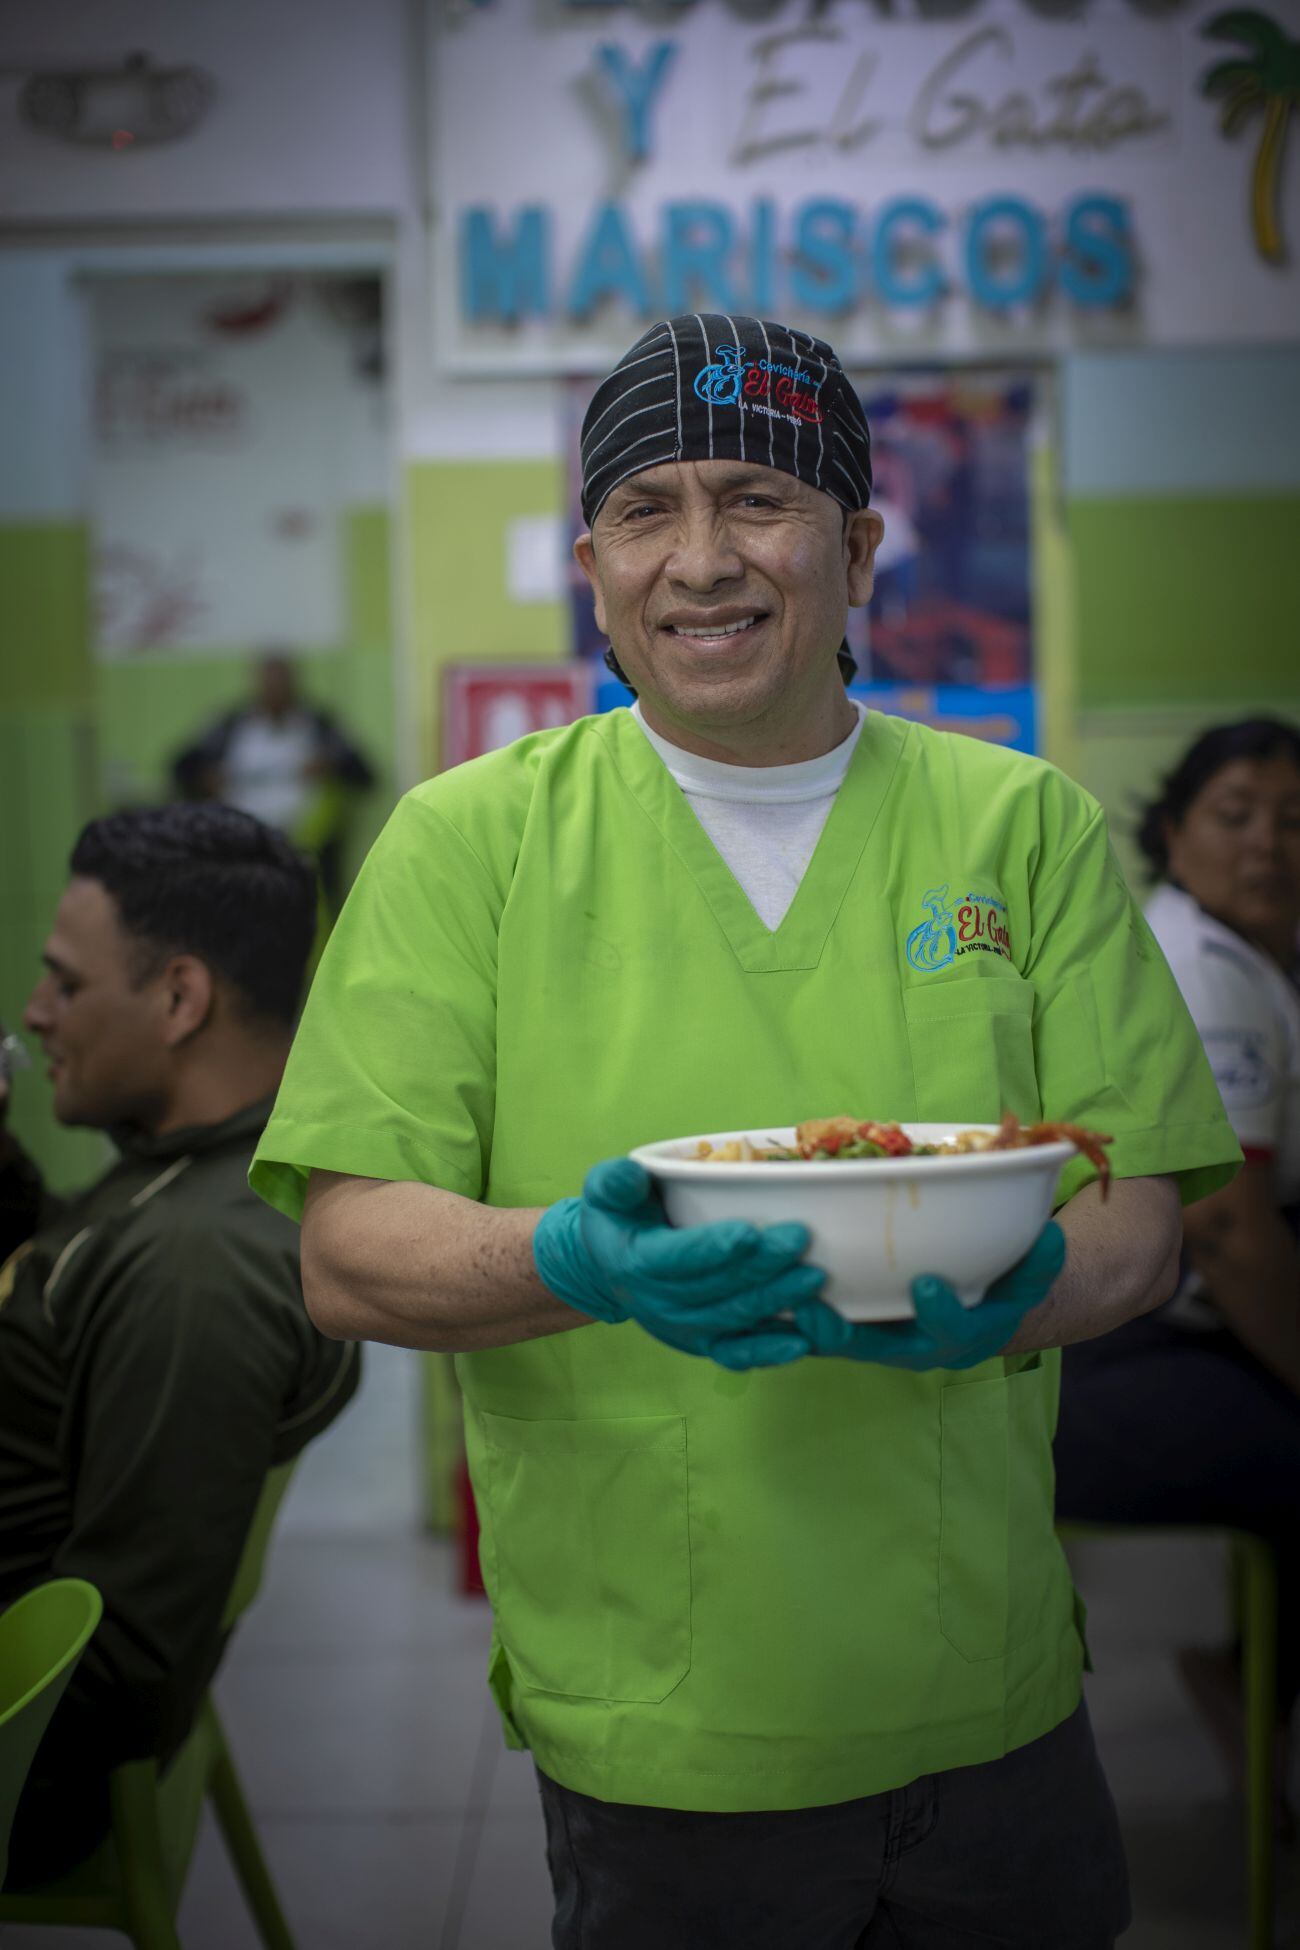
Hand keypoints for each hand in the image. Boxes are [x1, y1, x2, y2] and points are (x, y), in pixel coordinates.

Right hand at [533, 1157, 828, 1370]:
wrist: (612, 1267)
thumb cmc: (620, 1218)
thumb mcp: (606, 1190)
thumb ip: (614, 1181)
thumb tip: (630, 1177)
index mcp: (636, 1261)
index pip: (675, 1258)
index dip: (711, 1247)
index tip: (750, 1232)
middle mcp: (659, 1302)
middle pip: (715, 1288)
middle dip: (760, 1266)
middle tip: (799, 1238)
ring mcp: (683, 1328)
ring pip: (732, 1317)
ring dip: (775, 1300)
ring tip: (813, 1277)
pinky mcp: (703, 1343)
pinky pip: (736, 1354)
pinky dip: (767, 1352)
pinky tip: (800, 1341)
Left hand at [794, 1222, 1066, 1370]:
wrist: (981, 1312)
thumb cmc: (1000, 1284)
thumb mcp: (1027, 1276)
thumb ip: (1038, 1261)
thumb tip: (1052, 1236)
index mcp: (960, 1334)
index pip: (950, 1329)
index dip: (940, 1311)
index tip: (928, 1285)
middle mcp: (913, 1347)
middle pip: (872, 1349)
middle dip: (841, 1333)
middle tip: (813, 1312)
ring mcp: (877, 1343)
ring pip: (832, 1344)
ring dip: (798, 1329)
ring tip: (768, 1306)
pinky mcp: (847, 1333)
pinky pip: (810, 1336)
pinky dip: (781, 1325)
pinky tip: (747, 1304)